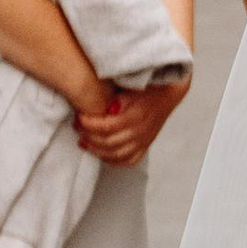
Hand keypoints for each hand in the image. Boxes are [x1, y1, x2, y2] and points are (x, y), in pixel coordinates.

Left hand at [74, 77, 188, 167]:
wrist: (168, 93)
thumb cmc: (149, 88)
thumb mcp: (133, 87)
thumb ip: (117, 98)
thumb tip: (104, 107)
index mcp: (135, 117)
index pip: (105, 127)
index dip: (88, 124)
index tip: (79, 116)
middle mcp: (139, 132)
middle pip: (107, 142)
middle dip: (88, 136)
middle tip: (78, 127)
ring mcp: (143, 141)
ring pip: (115, 154)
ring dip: (96, 150)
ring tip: (84, 141)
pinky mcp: (145, 146)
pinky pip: (128, 160)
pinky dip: (113, 160)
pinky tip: (101, 153)